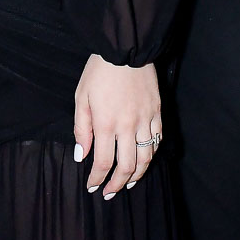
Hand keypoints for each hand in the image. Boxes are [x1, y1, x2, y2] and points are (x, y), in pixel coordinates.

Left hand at [73, 55, 161, 199]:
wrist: (125, 48)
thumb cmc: (99, 71)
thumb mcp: (81, 97)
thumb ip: (81, 128)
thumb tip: (81, 155)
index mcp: (105, 123)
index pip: (102, 163)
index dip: (97, 179)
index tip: (92, 187)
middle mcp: (127, 126)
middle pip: (126, 166)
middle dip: (117, 184)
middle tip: (110, 192)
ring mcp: (145, 119)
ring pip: (145, 157)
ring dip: (137, 174)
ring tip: (129, 183)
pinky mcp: (157, 111)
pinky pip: (157, 139)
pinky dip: (152, 153)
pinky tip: (145, 159)